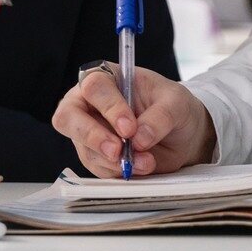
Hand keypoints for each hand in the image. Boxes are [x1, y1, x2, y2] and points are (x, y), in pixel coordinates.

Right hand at [52, 65, 215, 177]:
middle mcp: (91, 104)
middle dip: (91, 136)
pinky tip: (139, 168)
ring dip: (113, 161)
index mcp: (108, 78)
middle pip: (68, 117)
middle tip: (117, 150)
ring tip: (145, 162)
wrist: (183, 135)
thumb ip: (160, 116)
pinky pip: (97, 168)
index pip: (94, 87)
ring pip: (84, 149)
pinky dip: (118, 172)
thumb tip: (140, 138)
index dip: (108, 107)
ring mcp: (90, 132)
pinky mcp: (97, 156)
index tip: (130, 127)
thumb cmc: (174, 107)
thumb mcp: (177, 103)